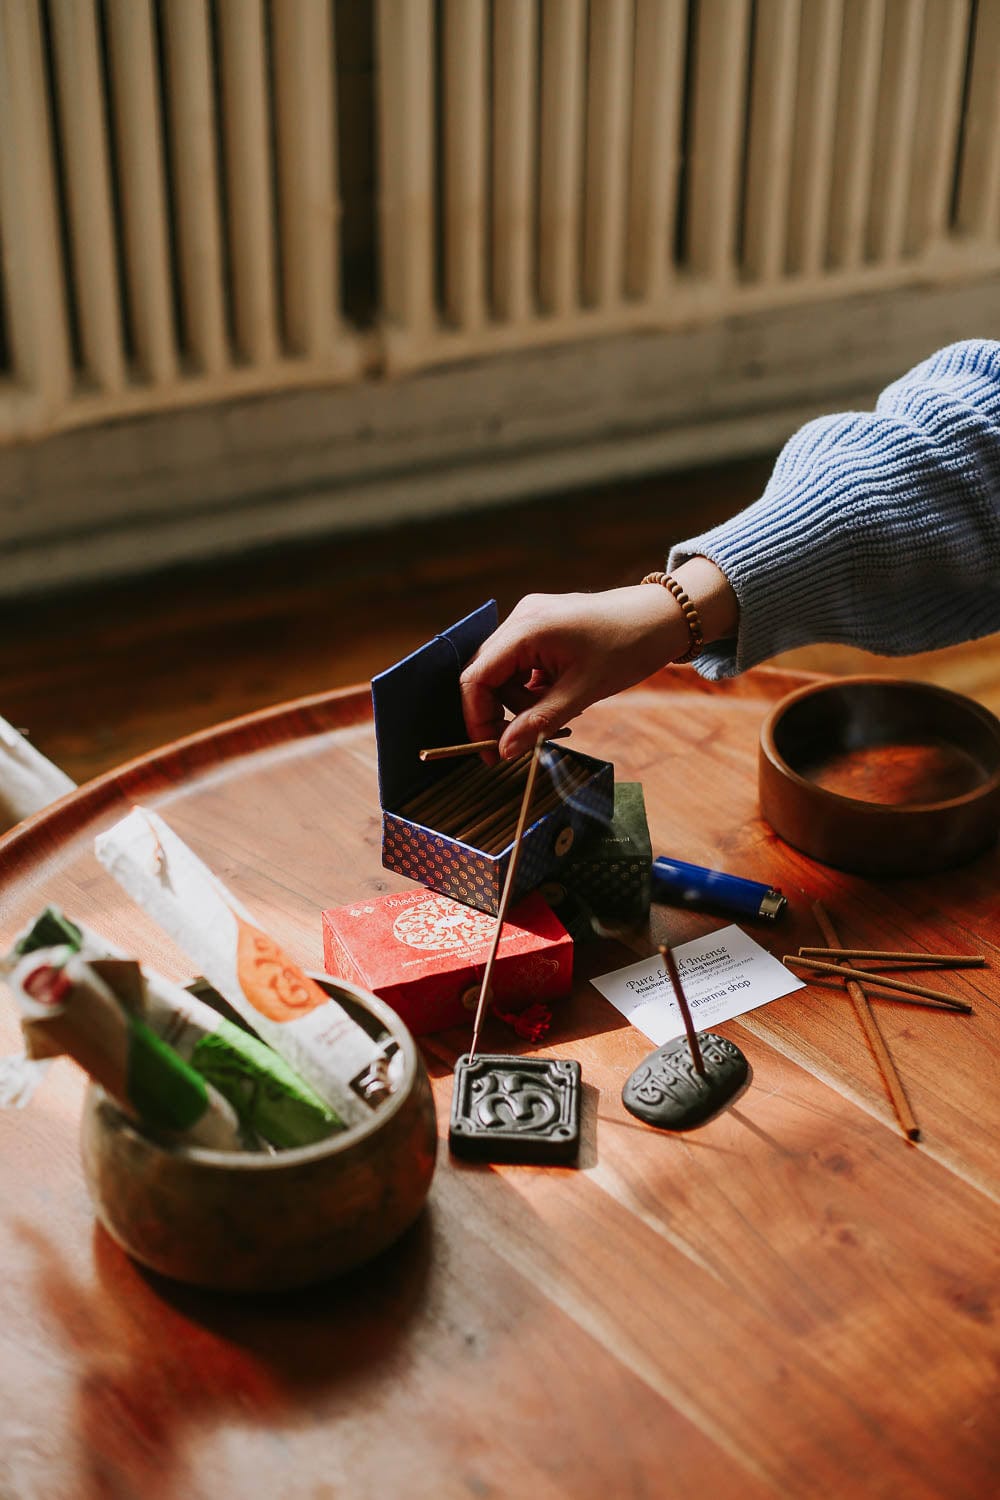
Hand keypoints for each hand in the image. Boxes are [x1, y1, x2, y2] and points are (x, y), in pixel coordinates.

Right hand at [460, 563, 737, 758]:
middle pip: (486, 674)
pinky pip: (522, 663)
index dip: (477, 717)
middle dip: (499, 712)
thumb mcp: (583, 692)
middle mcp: (521, 618)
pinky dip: (533, 687)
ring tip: (558, 713)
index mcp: (526, 629)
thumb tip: (503, 750)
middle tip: (522, 741)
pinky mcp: (542, 625)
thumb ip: (538, 721)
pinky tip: (559, 695)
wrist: (662, 617)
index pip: (477, 678)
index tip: (490, 751)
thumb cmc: (628, 647)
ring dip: (520, 701)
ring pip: (504, 672)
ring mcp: (531, 618)